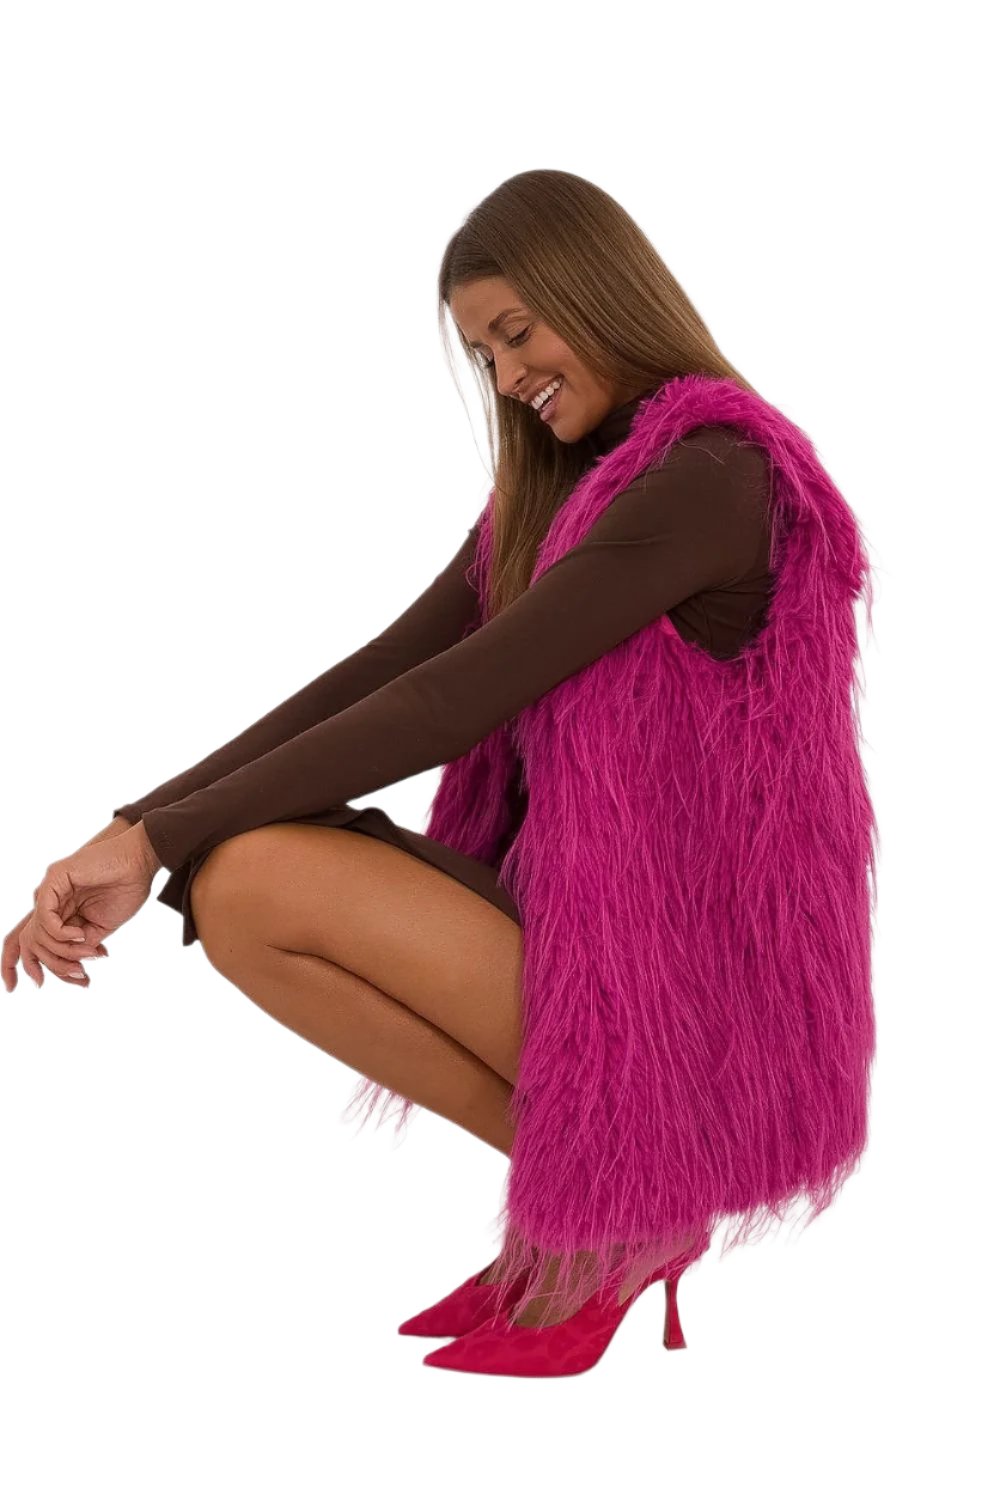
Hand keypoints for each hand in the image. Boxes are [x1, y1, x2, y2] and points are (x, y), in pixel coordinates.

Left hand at [4, 825, 160, 991]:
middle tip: (80, 975)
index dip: (32, 967)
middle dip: (47, 967)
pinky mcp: (54, 879)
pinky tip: (80, 934)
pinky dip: (60, 933)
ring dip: (62, 951)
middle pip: (29, 943)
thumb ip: (83, 944)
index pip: (33, 944)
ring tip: (88, 950)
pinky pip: (44, 917)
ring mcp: (50, 890)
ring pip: (36, 934)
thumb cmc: (127, 889)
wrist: (141, 862)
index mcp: (61, 913)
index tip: (56, 984)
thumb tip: (73, 964)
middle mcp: (50, 902)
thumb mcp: (102, 927)